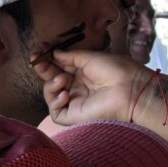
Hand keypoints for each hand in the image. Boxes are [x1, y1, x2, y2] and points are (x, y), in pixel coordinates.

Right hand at [31, 48, 147, 125]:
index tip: (39, 50)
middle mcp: (77, 87)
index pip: (59, 66)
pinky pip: (56, 111)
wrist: (130, 89)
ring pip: (51, 95)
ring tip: (62, 79)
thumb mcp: (91, 57)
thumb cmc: (116, 70)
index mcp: (83, 73)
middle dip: (43, 70)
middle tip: (38, 61)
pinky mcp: (74, 116)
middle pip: (52, 79)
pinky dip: (55, 101)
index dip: (48, 59)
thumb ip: (71, 56)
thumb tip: (54, 53)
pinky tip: (65, 94)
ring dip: (51, 85)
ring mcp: (75, 102)